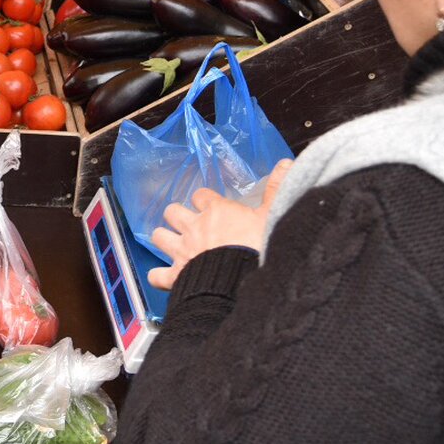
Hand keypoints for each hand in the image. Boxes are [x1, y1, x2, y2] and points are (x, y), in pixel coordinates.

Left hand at [147, 159, 292, 290]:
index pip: (201, 196)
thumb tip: (286, 162)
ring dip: (164, 240)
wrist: (244, 281)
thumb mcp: (273, 215)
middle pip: (173, 212)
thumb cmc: (260, 246)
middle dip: (177, 216)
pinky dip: (159, 277)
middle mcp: (194, 227)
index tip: (211, 207)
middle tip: (188, 225)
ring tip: (173, 246)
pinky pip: (157, 275)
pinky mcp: (177, 275)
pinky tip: (165, 279)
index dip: (204, 201)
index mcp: (216, 211)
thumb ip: (277, 189)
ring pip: (159, 237)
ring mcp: (182, 251)